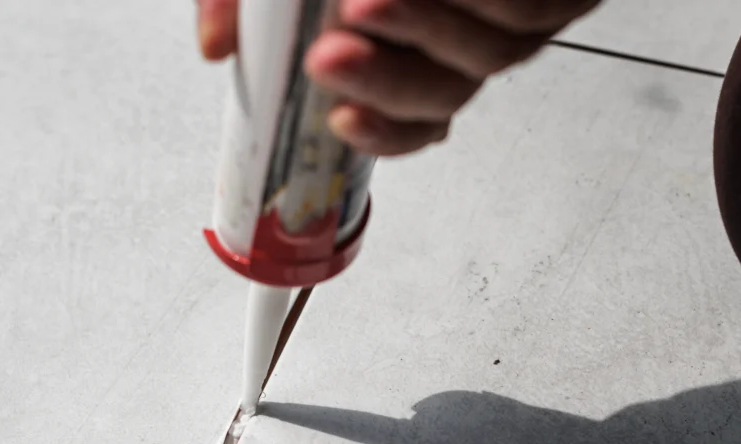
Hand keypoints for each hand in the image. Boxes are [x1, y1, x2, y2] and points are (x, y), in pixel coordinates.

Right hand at [197, 0, 600, 155]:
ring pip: (486, 56)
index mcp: (416, 53)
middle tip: (330, 53)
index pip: (407, 124)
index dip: (378, 135)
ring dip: (424, 28)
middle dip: (384, 83)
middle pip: (440, 98)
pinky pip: (526, 7)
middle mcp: (467, 45)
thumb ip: (244, 3)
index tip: (339, 121)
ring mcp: (519, 16)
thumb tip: (214, 47)